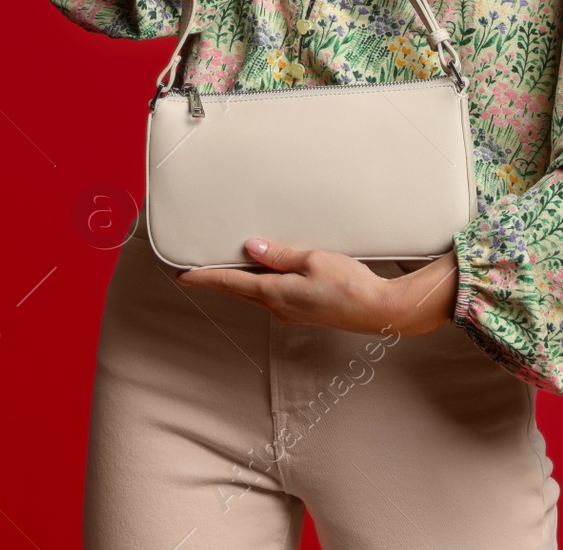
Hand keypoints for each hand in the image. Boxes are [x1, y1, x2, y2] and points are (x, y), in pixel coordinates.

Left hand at [176, 237, 459, 336]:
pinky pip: (274, 297)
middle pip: (240, 291)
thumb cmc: (351, 285)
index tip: (182, 276)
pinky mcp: (305, 312)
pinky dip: (260, 286)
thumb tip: (251, 249)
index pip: (231, 284)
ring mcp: (293, 313)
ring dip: (239, 284)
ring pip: (256, 295)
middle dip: (217, 281)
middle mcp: (279, 307)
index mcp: (277, 294)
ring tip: (226, 270)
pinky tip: (266, 276)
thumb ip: (281, 255)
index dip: (205, 279)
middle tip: (197, 271)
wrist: (380, 311)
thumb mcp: (313, 260)